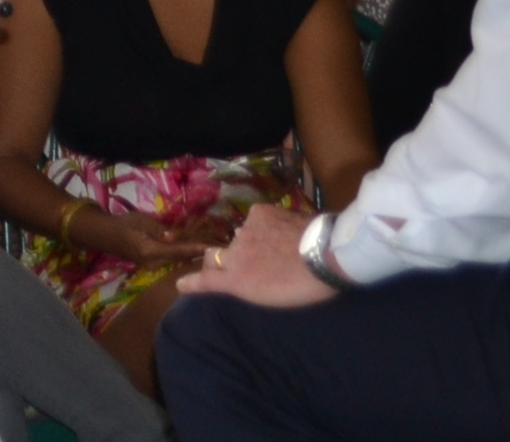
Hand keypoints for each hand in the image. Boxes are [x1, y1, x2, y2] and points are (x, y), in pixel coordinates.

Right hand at [74, 208, 219, 268]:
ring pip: (177, 261)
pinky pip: (172, 260)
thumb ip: (159, 230)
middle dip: (198, 254)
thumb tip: (173, 237)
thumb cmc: (123, 224)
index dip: (195, 249)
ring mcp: (153, 266)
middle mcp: (153, 263)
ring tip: (211, 249)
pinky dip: (183, 255)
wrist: (106, 235)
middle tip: (219, 247)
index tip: (212, 248)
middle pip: (181, 259)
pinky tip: (194, 250)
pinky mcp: (153, 264)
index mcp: (150, 251)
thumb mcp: (141, 221)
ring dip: (192, 255)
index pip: (178, 251)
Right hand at [176, 202, 336, 309]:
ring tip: (278, 251)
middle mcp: (234, 253)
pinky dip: (264, 226)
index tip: (182, 284)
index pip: (206, 279)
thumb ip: (240, 286)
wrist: (327, 255)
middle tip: (248, 267)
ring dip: (252, 244)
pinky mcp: (260, 212)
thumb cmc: (302, 286)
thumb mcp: (267, 297)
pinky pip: (255, 220)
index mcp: (236, 279)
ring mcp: (246, 230)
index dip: (193, 282)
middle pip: (219, 255)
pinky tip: (282, 232)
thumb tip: (217, 278)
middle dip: (224, 260)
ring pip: (241, 237)